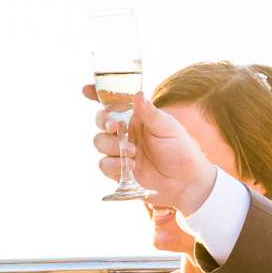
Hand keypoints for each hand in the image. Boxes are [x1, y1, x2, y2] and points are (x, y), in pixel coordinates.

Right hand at [85, 87, 216, 213]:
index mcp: (136, 117)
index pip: (114, 102)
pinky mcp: (118, 170)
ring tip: (133, 153)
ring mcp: (120, 151)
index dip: (97, 95)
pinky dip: (115, 165)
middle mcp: (125, 132)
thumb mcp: (168, 127)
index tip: (86, 90)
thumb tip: (137, 94)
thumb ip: (149, 113)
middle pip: (100, 121)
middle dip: (103, 121)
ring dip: (112, 146)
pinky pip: (104, 164)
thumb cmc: (180, 150)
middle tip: (114, 126)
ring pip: (99, 142)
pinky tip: (132, 168)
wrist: (185, 182)